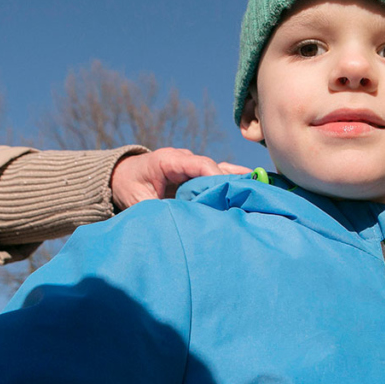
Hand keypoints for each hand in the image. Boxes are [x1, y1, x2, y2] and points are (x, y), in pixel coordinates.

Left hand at [111, 148, 250, 209]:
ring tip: (264, 189)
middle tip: (255, 193)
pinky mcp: (196, 177)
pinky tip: (255, 188)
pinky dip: (234, 184)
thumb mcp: (138, 201)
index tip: (230, 193)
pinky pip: (219, 177)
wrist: (121, 176)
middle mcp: (185, 160)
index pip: (201, 164)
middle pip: (216, 167)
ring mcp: (192, 167)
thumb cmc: (128, 186)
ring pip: (221, 171)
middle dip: (234, 181)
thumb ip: (157, 210)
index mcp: (170, 161)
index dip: (217, 177)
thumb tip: (178, 223)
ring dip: (238, 182)